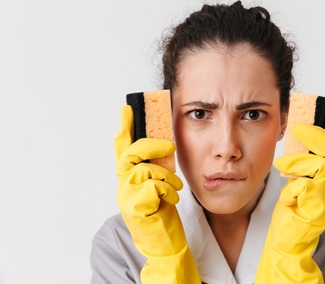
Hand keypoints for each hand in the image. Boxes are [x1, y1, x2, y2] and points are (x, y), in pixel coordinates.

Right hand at [115, 105, 200, 282]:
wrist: (164, 243)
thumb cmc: (162, 212)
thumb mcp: (159, 184)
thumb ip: (156, 166)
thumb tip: (165, 143)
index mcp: (129, 176)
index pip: (121, 148)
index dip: (124, 128)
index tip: (127, 109)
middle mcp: (123, 184)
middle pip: (130, 153)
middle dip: (152, 145)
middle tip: (171, 145)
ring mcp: (126, 197)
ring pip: (144, 170)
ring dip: (166, 176)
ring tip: (175, 186)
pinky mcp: (134, 209)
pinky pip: (153, 187)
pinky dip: (167, 190)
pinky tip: (172, 199)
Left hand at [255, 99, 324, 283]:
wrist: (289, 238)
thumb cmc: (292, 205)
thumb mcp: (297, 176)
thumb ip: (301, 158)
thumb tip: (297, 132)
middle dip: (320, 134)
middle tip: (299, 126)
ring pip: (324, 166)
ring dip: (300, 161)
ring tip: (283, 163)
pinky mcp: (316, 209)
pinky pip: (308, 188)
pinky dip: (295, 185)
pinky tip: (288, 191)